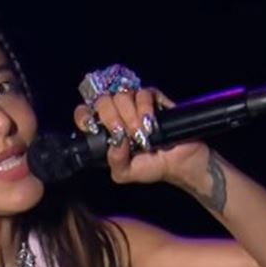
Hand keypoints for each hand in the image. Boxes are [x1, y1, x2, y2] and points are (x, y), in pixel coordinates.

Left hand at [73, 87, 209, 186]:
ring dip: (131, 116)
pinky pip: (143, 93)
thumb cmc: (152, 167)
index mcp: (106, 130)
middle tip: (126, 135)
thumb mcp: (125, 173)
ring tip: (142, 133)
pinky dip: (145, 108)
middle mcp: (117, 114)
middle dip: (112, 118)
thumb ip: (114, 161)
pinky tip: (151, 122)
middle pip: (102, 101)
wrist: (181, 163)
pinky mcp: (154, 99)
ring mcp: (134, 105)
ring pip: (122, 96)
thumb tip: (115, 141)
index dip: (85, 116)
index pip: (84, 113)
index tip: (93, 127)